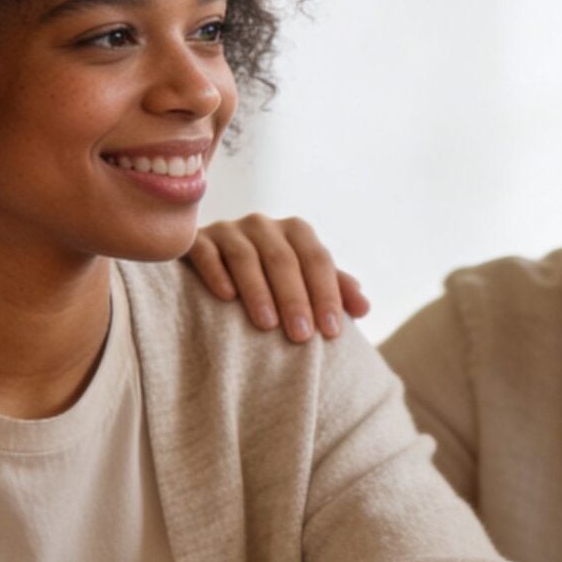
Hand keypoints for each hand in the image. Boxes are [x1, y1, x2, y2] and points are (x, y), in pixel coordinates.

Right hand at [185, 213, 368, 341]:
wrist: (214, 270)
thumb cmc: (270, 284)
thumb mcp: (304, 283)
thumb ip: (333, 290)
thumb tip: (364, 307)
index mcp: (295, 232)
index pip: (317, 260)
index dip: (327, 294)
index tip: (332, 331)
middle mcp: (264, 225)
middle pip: (284, 259)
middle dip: (295, 299)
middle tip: (301, 336)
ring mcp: (229, 229)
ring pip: (246, 256)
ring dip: (258, 291)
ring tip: (267, 325)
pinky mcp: (197, 239)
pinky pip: (206, 251)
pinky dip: (217, 272)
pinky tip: (226, 297)